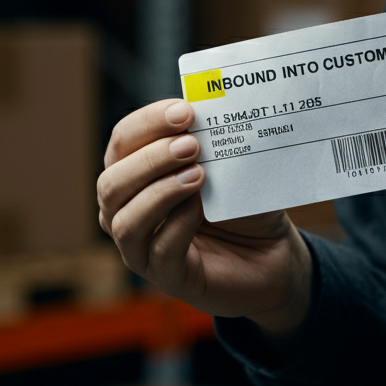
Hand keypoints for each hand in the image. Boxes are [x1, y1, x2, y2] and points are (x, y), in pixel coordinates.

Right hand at [98, 99, 311, 336]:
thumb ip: (211, 141)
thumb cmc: (243, 203)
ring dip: (160, 192)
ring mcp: (143, 249)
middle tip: (191, 145)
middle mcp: (127, 211)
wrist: (274, 253)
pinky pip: (159, 251)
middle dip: (149, 159)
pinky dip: (177, 225)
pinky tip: (200, 208)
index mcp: (135, 175)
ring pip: (124, 221)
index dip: (147, 123)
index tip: (185, 111)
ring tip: (198, 175)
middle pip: (110, 183)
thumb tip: (205, 108)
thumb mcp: (228, 166)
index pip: (122, 142)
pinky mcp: (169, 277)